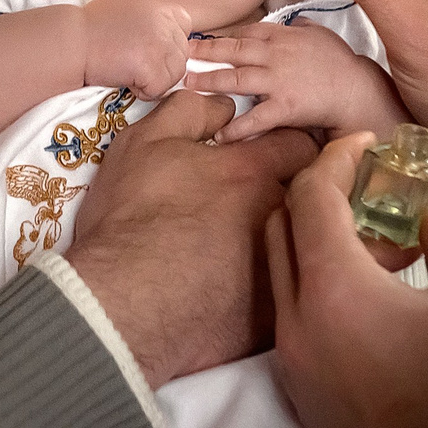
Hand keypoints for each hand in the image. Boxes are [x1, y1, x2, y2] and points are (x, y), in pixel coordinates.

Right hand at [68, 91, 317, 384]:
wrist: (120, 302)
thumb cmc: (131, 217)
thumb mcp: (146, 142)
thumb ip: (193, 112)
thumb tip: (226, 108)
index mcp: (254, 173)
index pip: (299, 147)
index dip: (286, 148)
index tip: (269, 157)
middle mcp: (279, 219)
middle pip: (307, 200)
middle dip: (290, 197)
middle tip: (253, 206)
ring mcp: (282, 271)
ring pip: (301, 250)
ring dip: (284, 246)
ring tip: (244, 252)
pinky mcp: (273, 320)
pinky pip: (288, 299)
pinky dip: (272, 293)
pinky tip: (241, 295)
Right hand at [79, 0, 191, 96]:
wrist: (71, 42)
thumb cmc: (89, 29)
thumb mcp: (125, 9)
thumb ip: (149, 19)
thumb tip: (163, 38)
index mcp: (157, 5)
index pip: (185, 25)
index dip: (170, 43)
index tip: (150, 51)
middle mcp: (164, 21)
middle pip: (182, 53)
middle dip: (162, 66)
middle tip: (135, 67)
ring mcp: (160, 43)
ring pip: (175, 73)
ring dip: (154, 80)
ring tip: (129, 75)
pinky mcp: (152, 65)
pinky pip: (159, 89)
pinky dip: (143, 92)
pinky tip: (125, 81)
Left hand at [182, 22, 407, 144]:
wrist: (358, 92)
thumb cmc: (341, 65)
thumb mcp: (321, 36)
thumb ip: (302, 28)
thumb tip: (294, 21)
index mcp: (284, 36)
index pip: (246, 32)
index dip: (222, 37)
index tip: (202, 40)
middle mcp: (277, 55)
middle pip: (234, 51)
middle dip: (205, 52)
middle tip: (182, 55)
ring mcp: (279, 80)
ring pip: (237, 79)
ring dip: (209, 81)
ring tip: (187, 85)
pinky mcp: (285, 106)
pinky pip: (256, 118)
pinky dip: (236, 127)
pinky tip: (219, 135)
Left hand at [267, 134, 427, 427]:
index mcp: (333, 288)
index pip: (311, 197)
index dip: (335, 159)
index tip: (363, 145)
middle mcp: (295, 319)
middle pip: (280, 227)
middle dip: (315, 193)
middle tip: (359, 183)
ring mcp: (289, 357)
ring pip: (279, 272)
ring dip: (311, 241)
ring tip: (366, 239)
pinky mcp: (295, 389)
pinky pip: (288, 314)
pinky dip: (311, 285)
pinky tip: (361, 293)